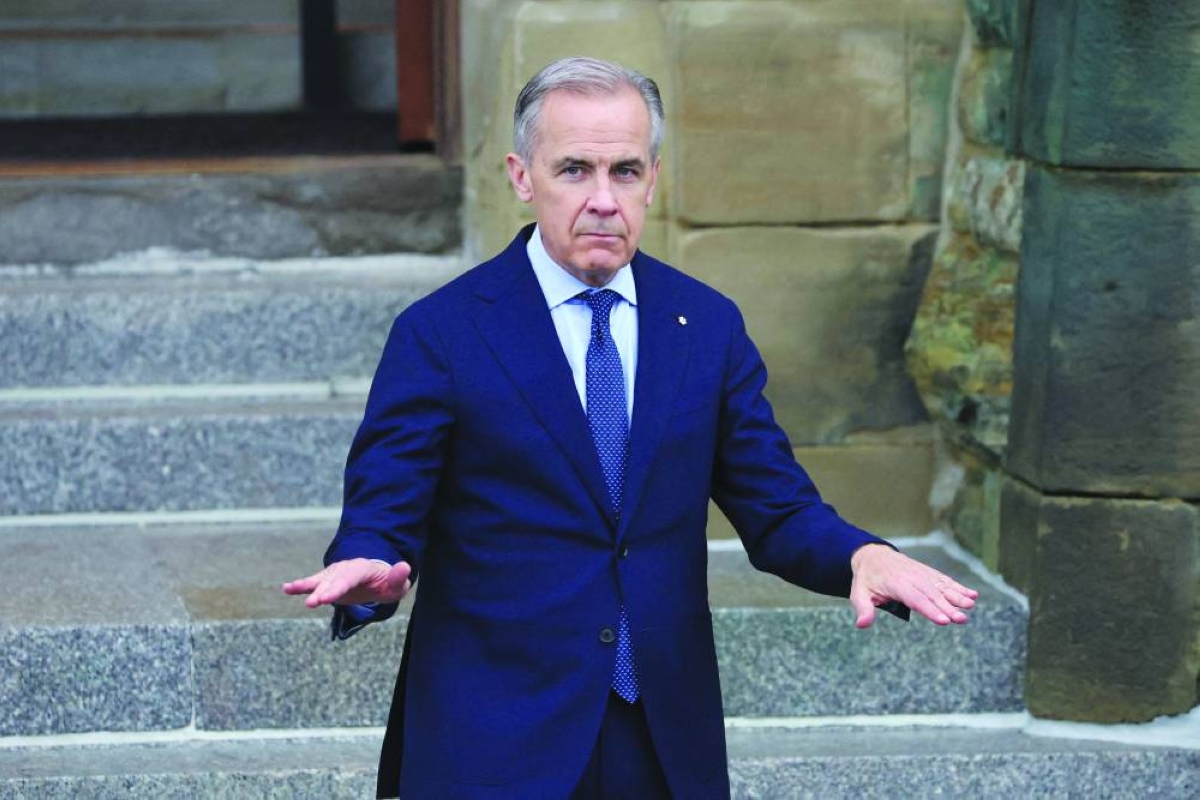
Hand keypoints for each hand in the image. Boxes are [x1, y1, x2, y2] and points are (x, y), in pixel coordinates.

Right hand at [282, 558, 412, 608]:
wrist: (377, 577)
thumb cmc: (387, 583)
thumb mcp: (397, 584)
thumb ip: (399, 578)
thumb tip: (404, 566)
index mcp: (363, 569)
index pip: (350, 578)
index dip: (339, 587)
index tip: (328, 598)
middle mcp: (346, 569)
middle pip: (333, 580)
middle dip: (323, 591)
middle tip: (312, 603)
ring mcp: (335, 574)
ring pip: (320, 580)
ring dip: (307, 586)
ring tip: (290, 589)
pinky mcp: (327, 582)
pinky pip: (313, 583)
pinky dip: (300, 585)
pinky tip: (286, 588)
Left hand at [849, 544, 976, 628]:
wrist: (873, 555)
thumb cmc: (866, 579)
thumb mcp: (858, 593)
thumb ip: (863, 609)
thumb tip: (861, 624)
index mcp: (895, 584)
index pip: (914, 598)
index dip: (929, 609)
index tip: (943, 620)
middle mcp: (912, 577)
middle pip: (932, 594)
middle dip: (947, 607)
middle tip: (961, 619)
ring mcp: (922, 573)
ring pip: (941, 586)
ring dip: (957, 596)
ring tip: (971, 605)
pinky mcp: (928, 572)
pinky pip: (944, 580)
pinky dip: (958, 587)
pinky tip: (972, 595)